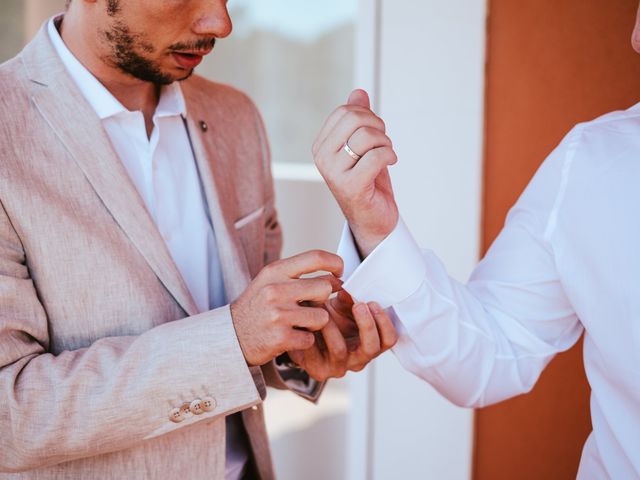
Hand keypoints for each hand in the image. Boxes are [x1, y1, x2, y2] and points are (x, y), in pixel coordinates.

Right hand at [230, 250, 342, 365]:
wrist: (230, 336)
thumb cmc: (257, 306)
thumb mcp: (270, 281)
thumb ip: (299, 275)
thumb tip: (336, 277)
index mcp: (275, 271)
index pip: (315, 257)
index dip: (335, 263)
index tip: (339, 273)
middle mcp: (276, 290)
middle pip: (324, 288)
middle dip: (323, 300)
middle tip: (311, 306)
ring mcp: (278, 314)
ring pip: (322, 317)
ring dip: (315, 323)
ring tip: (298, 323)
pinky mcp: (280, 337)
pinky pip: (311, 338)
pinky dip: (305, 341)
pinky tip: (291, 337)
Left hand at [288, 294, 397, 380]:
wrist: (304, 336)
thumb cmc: (328, 321)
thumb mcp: (340, 307)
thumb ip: (348, 300)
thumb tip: (350, 290)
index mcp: (370, 344)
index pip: (388, 339)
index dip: (384, 322)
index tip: (372, 302)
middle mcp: (359, 359)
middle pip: (371, 348)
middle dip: (366, 324)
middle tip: (359, 305)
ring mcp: (340, 367)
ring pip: (340, 349)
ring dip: (331, 325)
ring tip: (322, 307)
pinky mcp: (320, 371)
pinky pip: (316, 353)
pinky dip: (312, 333)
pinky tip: (307, 321)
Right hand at [313, 89, 398, 256]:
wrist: (374, 219)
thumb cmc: (369, 181)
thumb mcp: (364, 146)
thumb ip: (359, 120)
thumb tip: (358, 92)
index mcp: (321, 146)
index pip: (344, 112)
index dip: (367, 116)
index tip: (376, 132)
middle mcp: (322, 158)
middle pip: (354, 120)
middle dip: (377, 127)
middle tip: (384, 143)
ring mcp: (334, 173)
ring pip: (366, 137)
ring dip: (385, 143)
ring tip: (387, 155)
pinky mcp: (350, 186)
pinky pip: (376, 156)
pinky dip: (390, 155)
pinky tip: (391, 162)